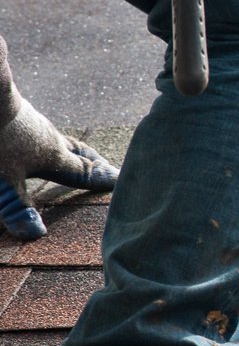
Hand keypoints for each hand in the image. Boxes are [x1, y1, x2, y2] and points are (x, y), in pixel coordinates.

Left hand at [0, 92, 117, 240]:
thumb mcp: (4, 179)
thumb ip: (18, 206)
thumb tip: (35, 233)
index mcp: (54, 157)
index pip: (83, 172)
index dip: (101, 179)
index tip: (120, 181)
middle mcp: (50, 138)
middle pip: (79, 151)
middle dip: (94, 161)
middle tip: (107, 167)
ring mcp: (34, 123)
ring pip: (60, 138)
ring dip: (71, 148)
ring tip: (73, 154)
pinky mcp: (17, 112)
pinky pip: (40, 128)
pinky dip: (47, 137)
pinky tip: (35, 136)